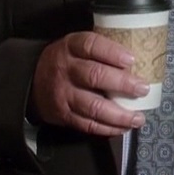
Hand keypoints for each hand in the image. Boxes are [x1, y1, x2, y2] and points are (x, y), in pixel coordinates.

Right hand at [28, 32, 147, 135]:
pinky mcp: (63, 115)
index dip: (112, 52)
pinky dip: (107, 128)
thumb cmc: (66, 60)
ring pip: (93, 106)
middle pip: (95, 76)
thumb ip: (100, 49)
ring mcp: (63, 94)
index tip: (132, 60)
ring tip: (138, 118)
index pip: (91, 45)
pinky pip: (87, 124)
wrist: (31, 81)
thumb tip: (139, 58)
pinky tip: (123, 128)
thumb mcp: (75, 45)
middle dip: (122, 84)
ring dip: (119, 115)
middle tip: (142, 89)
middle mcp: (66, 69)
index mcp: (71, 47)